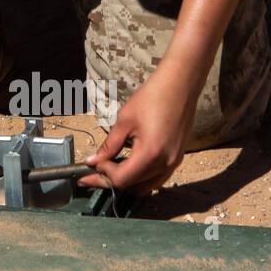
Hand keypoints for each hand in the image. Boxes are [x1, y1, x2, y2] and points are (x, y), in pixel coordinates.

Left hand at [79, 68, 199, 195]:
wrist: (180, 84)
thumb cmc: (152, 97)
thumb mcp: (124, 121)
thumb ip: (108, 146)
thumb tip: (92, 162)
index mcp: (150, 154)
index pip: (121, 178)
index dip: (102, 175)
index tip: (90, 166)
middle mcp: (165, 164)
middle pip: (132, 185)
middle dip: (111, 180)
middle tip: (93, 171)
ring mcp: (174, 163)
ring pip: (145, 186)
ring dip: (127, 181)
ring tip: (110, 169)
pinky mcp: (177, 158)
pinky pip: (157, 179)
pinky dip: (141, 178)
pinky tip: (129, 166)